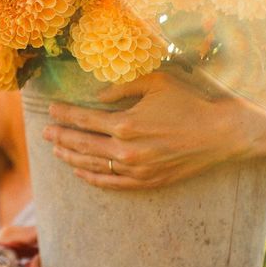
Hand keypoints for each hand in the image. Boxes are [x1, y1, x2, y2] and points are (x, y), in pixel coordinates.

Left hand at [41, 70, 254, 190]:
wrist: (220, 134)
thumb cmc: (190, 102)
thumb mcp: (157, 82)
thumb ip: (123, 88)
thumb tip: (98, 96)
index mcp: (126, 124)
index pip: (83, 120)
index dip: (64, 114)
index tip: (51, 110)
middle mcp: (126, 150)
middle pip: (81, 145)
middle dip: (60, 137)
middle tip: (45, 133)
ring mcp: (136, 170)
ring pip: (92, 166)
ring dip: (70, 158)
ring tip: (56, 151)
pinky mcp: (147, 182)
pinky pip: (111, 183)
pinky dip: (92, 178)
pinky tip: (80, 172)